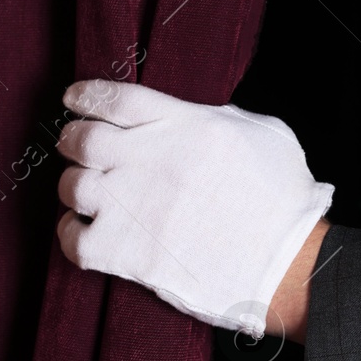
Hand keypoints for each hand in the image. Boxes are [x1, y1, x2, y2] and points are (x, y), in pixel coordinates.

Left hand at [55, 79, 333, 338]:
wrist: (289, 264)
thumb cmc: (284, 201)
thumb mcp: (261, 133)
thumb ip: (215, 118)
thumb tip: (186, 119)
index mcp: (187, 126)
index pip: (117, 99)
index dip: (88, 96)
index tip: (75, 99)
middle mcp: (152, 161)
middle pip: (84, 140)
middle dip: (73, 141)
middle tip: (76, 147)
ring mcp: (135, 207)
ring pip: (72, 186)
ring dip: (73, 188)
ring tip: (86, 194)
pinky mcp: (127, 253)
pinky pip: (73, 238)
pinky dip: (70, 233)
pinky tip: (84, 232)